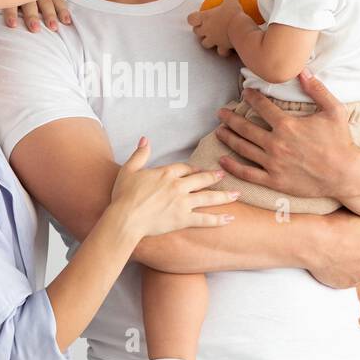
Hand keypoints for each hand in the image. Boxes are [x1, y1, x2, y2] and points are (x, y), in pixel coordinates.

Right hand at [108, 137, 238, 237]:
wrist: (125, 218)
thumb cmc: (123, 196)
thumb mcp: (128, 170)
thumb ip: (140, 154)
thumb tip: (145, 139)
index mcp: (166, 173)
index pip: (185, 168)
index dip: (192, 169)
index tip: (198, 170)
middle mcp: (178, 186)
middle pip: (201, 179)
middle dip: (213, 177)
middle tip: (223, 175)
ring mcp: (183, 203)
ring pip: (208, 197)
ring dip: (224, 195)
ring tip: (236, 193)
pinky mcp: (183, 219)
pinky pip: (204, 219)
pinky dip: (218, 220)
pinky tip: (230, 219)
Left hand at [186, 0, 242, 55]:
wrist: (239, 29)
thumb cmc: (233, 13)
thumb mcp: (232, 0)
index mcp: (205, 18)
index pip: (191, 19)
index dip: (192, 18)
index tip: (196, 17)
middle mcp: (207, 30)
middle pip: (196, 32)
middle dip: (198, 30)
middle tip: (204, 27)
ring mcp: (213, 40)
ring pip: (205, 44)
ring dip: (207, 42)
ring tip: (213, 39)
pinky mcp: (222, 47)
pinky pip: (220, 52)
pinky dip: (223, 50)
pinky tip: (228, 49)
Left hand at [213, 69, 359, 200]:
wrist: (345, 174)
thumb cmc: (340, 142)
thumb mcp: (334, 110)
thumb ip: (317, 89)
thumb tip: (303, 71)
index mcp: (287, 125)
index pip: (262, 107)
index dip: (251, 97)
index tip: (245, 93)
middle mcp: (275, 143)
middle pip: (245, 127)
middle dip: (230, 118)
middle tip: (221, 113)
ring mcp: (273, 163)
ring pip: (242, 148)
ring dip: (228, 138)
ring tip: (219, 131)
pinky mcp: (274, 180)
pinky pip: (247, 173)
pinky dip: (233, 167)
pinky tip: (223, 160)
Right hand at [306, 211, 359, 288]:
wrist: (313, 241)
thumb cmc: (329, 225)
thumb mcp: (352, 213)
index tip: (349, 232)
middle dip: (358, 250)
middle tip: (341, 243)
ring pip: (358, 268)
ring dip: (350, 263)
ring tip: (333, 254)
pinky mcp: (347, 284)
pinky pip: (346, 278)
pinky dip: (339, 273)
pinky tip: (330, 263)